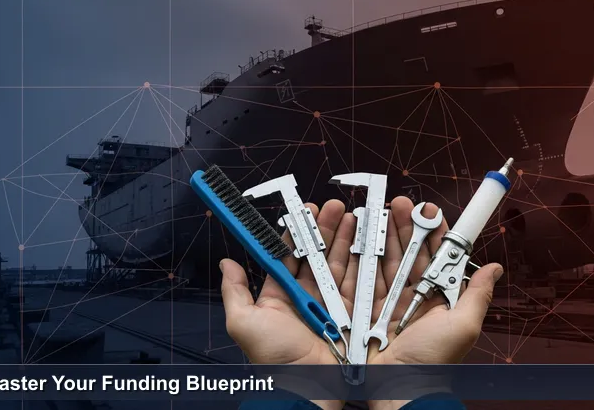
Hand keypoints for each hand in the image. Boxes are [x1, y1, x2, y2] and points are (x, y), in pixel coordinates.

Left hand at [219, 199, 355, 409]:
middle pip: (318, 255)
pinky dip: (364, 261)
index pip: (289, 256)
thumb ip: (235, 292)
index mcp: (280, 297)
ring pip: (340, 264)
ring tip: (354, 216)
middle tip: (336, 207)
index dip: (298, 233)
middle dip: (327, 229)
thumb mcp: (244, 322)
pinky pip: (360, 282)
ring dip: (347, 239)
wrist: (308, 387)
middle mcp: (306, 298)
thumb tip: (226, 264)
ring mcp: (331, 305)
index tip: (307, 213)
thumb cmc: (276, 360)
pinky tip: (367, 242)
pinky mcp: (353, 313)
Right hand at [351, 197, 502, 409]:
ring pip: (382, 259)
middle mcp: (410, 298)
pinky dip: (356, 254)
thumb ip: (477, 295)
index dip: (433, 233)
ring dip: (380, 234)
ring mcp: (384, 302)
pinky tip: (357, 235)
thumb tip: (496, 268)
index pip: (436, 258)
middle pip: (407, 253)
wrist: (396, 387)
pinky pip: (358, 276)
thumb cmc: (431, 361)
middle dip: (404, 226)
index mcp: (435, 300)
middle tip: (400, 203)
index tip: (429, 210)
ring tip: (378, 211)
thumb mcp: (463, 326)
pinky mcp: (361, 309)